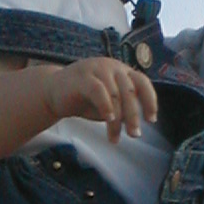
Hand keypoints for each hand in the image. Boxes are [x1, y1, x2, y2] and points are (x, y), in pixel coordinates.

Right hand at [43, 58, 158, 140]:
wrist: (52, 92)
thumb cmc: (84, 99)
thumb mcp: (109, 103)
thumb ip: (123, 107)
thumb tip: (136, 122)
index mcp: (121, 71)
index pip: (143, 82)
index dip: (150, 100)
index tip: (151, 120)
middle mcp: (112, 67)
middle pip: (130, 91)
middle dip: (134, 115)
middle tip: (134, 135)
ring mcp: (97, 69)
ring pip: (116, 94)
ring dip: (118, 119)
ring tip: (115, 137)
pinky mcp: (83, 77)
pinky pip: (99, 91)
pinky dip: (106, 106)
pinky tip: (108, 119)